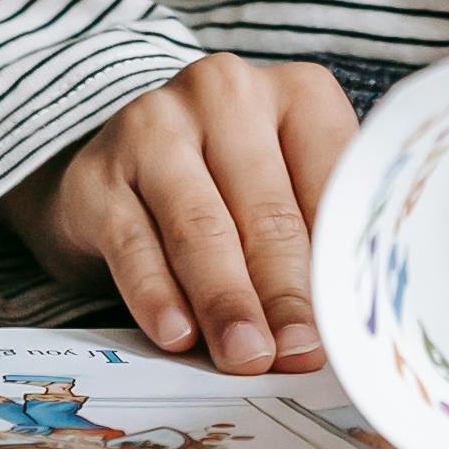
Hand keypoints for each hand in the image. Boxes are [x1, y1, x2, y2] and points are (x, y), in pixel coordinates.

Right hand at [23, 54, 355, 375]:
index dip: (342, 257)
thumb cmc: (231, 184)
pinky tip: (176, 335)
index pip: (332, 180)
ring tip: (246, 355)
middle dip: (285, 293)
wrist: (122, 168)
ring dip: (226, 301)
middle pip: (267, 210)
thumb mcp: (288, 189)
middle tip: (298, 353)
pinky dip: (157, 295)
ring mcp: (154, 126)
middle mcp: (227, 93)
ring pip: (200, 228)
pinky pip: (133, 243)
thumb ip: (318, 241)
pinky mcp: (97, 174)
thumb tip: (341, 327)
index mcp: (299, 93)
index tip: (350, 321)